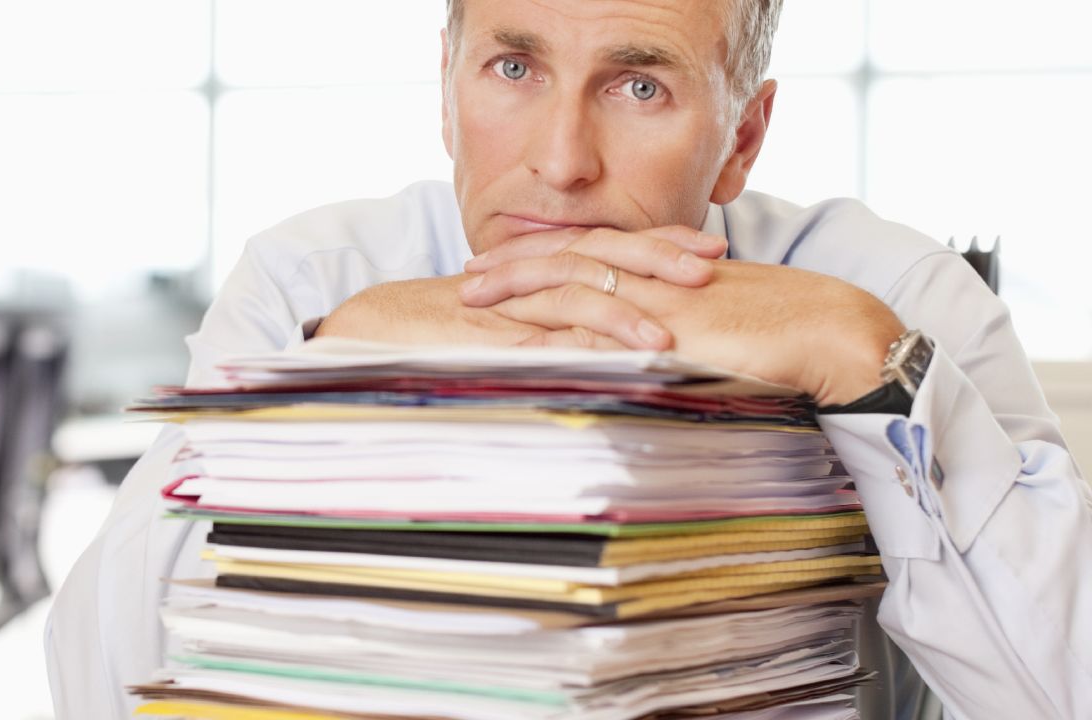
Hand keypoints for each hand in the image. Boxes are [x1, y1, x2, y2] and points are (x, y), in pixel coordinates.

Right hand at [317, 224, 725, 349]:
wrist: (376, 327)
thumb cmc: (447, 328)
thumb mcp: (515, 320)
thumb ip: (562, 324)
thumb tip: (612, 343)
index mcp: (543, 270)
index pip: (612, 247)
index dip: (663, 244)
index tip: (713, 249)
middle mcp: (531, 280)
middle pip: (604, 257)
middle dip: (661, 261)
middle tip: (712, 267)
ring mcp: (508, 309)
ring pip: (572, 297)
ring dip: (623, 316)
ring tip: (669, 338)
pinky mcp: (484, 340)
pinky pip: (530, 343)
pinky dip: (567, 353)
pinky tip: (600, 368)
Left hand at [465, 249, 904, 404]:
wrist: (833, 331)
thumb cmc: (786, 328)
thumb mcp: (722, 316)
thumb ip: (681, 322)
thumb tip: (653, 341)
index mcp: (666, 270)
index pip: (592, 253)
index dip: (544, 255)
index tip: (504, 262)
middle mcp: (656, 278)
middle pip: (570, 259)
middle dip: (513, 266)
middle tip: (467, 275)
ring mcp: (660, 302)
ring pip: (574, 285)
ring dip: (519, 292)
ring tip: (474, 298)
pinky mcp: (671, 333)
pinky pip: (603, 332)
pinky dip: (558, 337)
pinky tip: (521, 346)